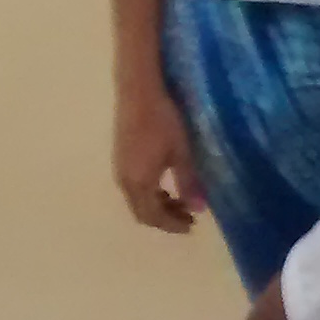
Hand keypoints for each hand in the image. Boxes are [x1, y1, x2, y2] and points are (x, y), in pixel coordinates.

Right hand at [114, 82, 204, 232]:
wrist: (138, 93)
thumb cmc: (164, 121)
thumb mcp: (182, 153)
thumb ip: (189, 182)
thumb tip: (199, 209)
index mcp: (138, 182)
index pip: (152, 216)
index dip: (171, 225)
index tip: (191, 227)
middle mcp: (124, 180)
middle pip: (142, 211)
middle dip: (165, 218)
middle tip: (190, 217)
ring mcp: (120, 169)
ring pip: (137, 199)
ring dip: (158, 205)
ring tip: (183, 201)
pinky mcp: (121, 158)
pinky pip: (134, 187)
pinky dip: (151, 193)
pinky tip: (167, 184)